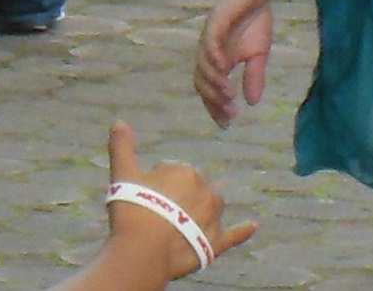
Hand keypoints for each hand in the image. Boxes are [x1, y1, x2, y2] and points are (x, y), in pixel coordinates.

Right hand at [104, 121, 252, 278]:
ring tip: (176, 224)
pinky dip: (243, 230)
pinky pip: (235, 234)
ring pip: (210, 208)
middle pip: (192, 189)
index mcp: (185, 171)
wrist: (144, 251)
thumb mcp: (123, 173)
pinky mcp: (216, 242)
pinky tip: (253, 226)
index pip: (171, 173)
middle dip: (178, 197)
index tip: (144, 198)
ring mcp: (214, 218)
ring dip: (200, 211)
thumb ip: (122, 146)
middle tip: (156, 213)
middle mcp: (206, 190)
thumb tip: (119, 121)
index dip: (155, 186)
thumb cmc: (133, 209)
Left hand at [193, 0, 273, 124]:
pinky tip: (223, 69)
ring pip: (203, 65)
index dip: (215, 107)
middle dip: (213, 100)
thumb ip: (254, 76)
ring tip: (228, 96)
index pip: (209, 89)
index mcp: (218, 60)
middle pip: (202, 81)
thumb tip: (252, 102)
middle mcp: (209, 51)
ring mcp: (210, 36)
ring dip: (214, 82)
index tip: (226, 125)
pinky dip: (213, 57)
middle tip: (228, 115)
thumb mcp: (259, 54)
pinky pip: (210, 42)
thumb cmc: (254, 19)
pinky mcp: (215, 21)